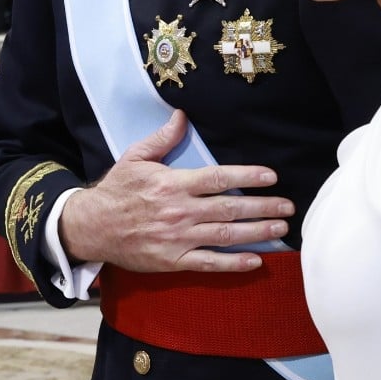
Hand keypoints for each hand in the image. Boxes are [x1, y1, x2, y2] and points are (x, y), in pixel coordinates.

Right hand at [57, 111, 293, 272]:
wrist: (91, 227)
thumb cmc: (116, 190)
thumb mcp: (135, 158)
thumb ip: (162, 138)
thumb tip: (182, 115)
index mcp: (173, 184)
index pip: (218, 178)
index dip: (247, 176)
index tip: (271, 176)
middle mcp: (179, 211)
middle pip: (229, 209)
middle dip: (263, 207)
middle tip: (288, 207)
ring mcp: (177, 238)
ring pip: (225, 236)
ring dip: (256, 233)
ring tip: (280, 229)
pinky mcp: (173, 261)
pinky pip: (208, 264)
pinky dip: (233, 264)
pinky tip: (255, 261)